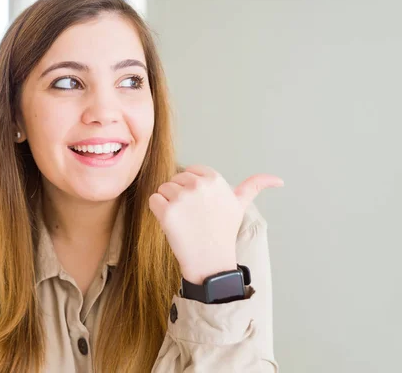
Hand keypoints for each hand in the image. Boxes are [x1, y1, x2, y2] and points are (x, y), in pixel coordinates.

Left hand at [148, 165, 283, 283]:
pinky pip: (153, 200)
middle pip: (174, 180)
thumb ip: (254, 187)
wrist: (211, 261)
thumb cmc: (223, 232)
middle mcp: (199, 185)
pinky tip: (172, 224)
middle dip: (179, 196)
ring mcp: (182, 197)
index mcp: (214, 179)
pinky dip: (157, 212)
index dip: (192, 189)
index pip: (190, 171)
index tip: (201, 206)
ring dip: (168, 204)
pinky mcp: (167, 211)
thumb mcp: (240, 205)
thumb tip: (279, 180)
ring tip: (184, 221)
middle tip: (193, 217)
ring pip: (163, 189)